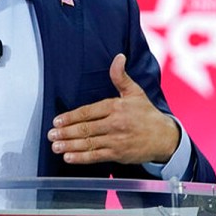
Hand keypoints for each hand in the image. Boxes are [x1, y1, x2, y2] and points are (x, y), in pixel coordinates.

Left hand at [47, 53, 178, 164]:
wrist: (165, 138)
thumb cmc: (147, 114)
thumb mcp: (135, 92)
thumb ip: (120, 76)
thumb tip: (118, 57)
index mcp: (116, 107)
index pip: (88, 112)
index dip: (71, 117)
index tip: (57, 121)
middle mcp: (115, 124)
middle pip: (85, 128)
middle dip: (66, 132)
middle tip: (51, 134)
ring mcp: (116, 140)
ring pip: (89, 143)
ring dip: (70, 145)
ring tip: (55, 146)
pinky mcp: (119, 154)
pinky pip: (97, 156)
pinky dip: (82, 158)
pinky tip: (69, 157)